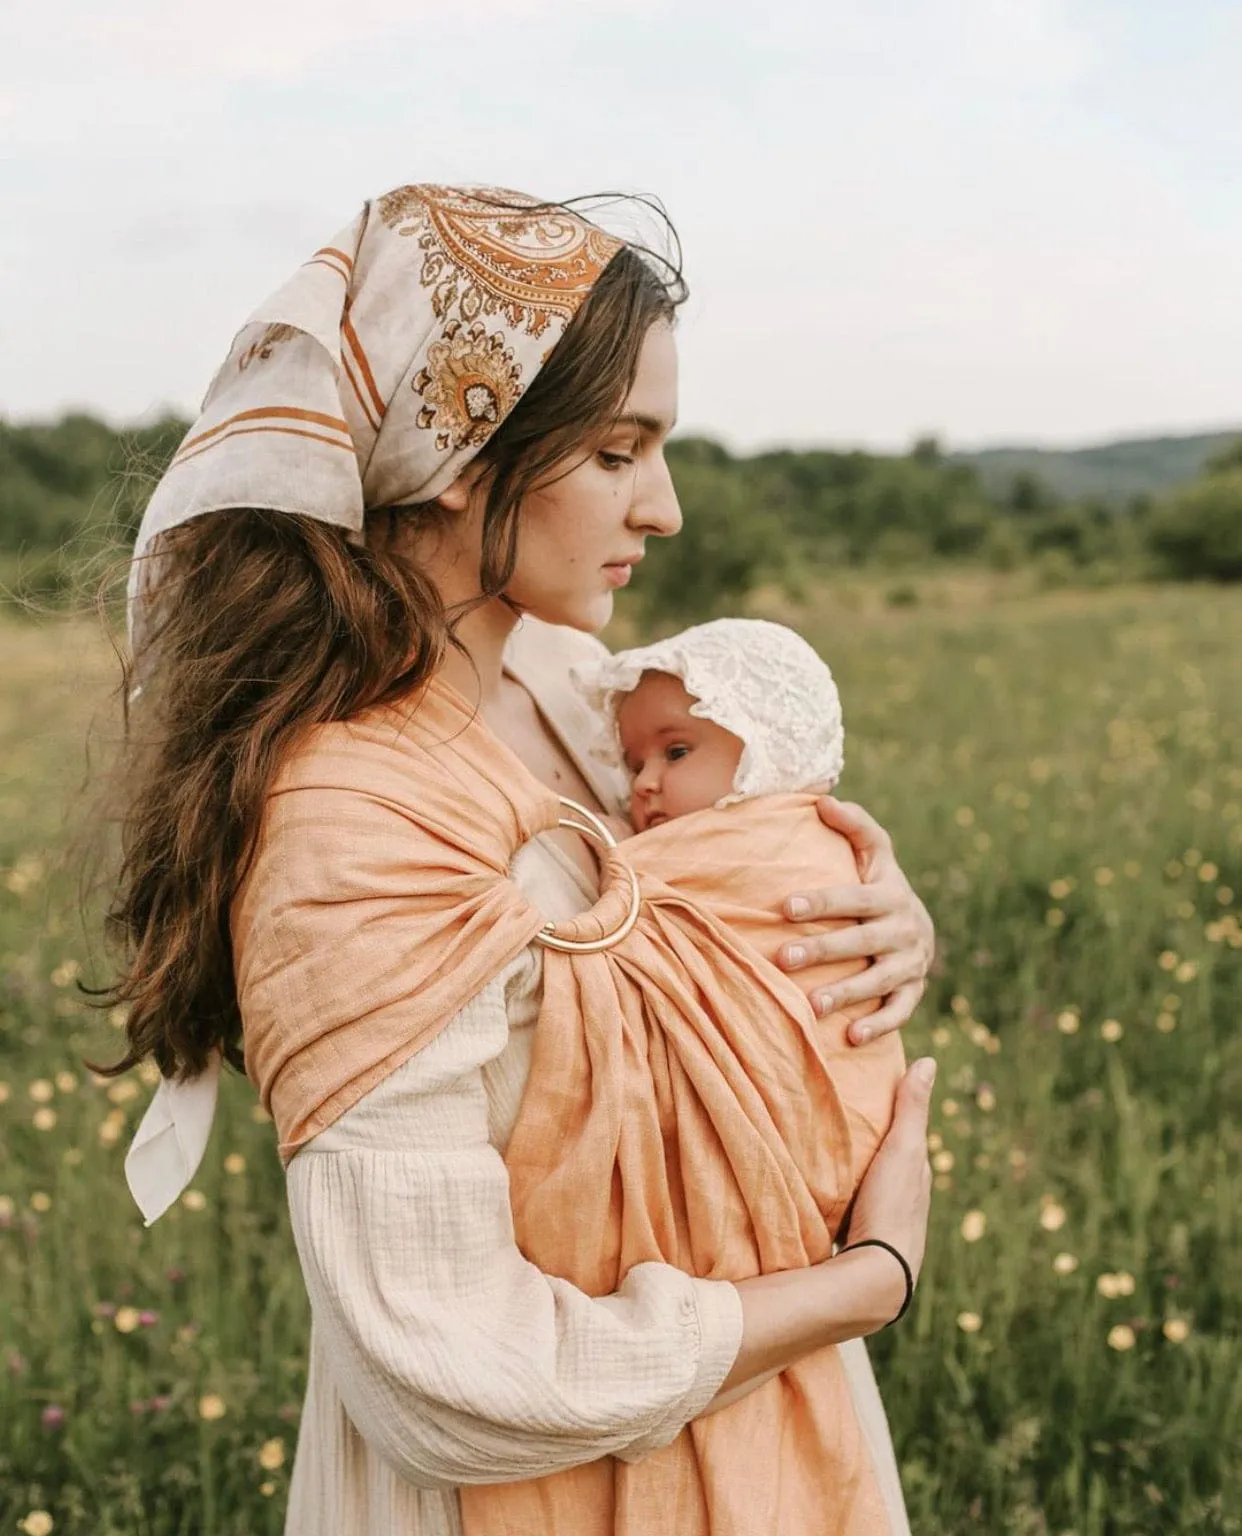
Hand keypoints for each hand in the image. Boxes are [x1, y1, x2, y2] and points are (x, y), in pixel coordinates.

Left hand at [778, 796, 934, 1043]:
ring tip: (812, 1004)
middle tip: (782, 959)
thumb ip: (854, 826)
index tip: (785, 908)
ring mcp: (910, 963)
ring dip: (846, 992)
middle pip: (860, 941)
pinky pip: (899, 1011)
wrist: (917, 927)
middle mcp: (903, 929)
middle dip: (822, 950)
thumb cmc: (879, 884)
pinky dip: (878, 1025)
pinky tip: (850, 1037)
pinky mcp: (913, 991)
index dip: (821, 902)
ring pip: (878, 980)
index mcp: (889, 893)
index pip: (853, 898)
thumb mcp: (874, 852)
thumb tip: (823, 800)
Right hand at [840, 1057, 935, 1288]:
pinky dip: (842, 1190)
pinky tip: (822, 1186)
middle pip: (887, 1158)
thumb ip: (911, 1109)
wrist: (877, 1273)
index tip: (870, 1085)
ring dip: (855, 1167)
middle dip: (872, 1139)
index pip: (907, 1131)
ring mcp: (884, 1218)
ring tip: (826, 1147)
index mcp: (918, 1172)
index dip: (893, 1109)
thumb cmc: (892, 1205)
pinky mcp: (862, 1235)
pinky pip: (852, 1203)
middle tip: (842, 1112)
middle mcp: (906, 1195)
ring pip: (869, 1182)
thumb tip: (929, 1060)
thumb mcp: (902, 1149)